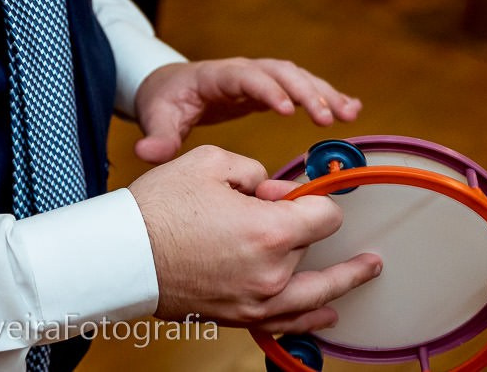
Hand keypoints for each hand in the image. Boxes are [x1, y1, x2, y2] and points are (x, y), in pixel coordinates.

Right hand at [129, 145, 381, 331]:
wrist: (123, 255)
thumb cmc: (159, 208)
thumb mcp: (209, 163)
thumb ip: (254, 172)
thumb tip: (273, 190)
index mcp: (271, 230)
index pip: (325, 215)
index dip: (322, 199)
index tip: (313, 194)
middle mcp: (272, 272)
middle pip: (316, 250)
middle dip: (307, 229)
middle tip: (318, 220)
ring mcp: (257, 301)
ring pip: (315, 295)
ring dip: (342, 283)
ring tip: (364, 272)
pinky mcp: (239, 317)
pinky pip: (288, 322)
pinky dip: (311, 318)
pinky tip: (326, 314)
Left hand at [133, 58, 360, 163]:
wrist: (169, 87)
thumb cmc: (164, 101)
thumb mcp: (158, 117)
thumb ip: (157, 137)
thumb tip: (147, 153)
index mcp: (216, 76)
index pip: (245, 77)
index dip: (266, 90)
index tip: (286, 110)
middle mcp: (242, 71)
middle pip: (280, 73)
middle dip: (305, 92)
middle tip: (327, 118)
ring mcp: (258, 78)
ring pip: (297, 77)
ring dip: (323, 93)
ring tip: (349, 113)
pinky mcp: (269, 89)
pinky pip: (301, 88)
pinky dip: (325, 96)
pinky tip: (350, 108)